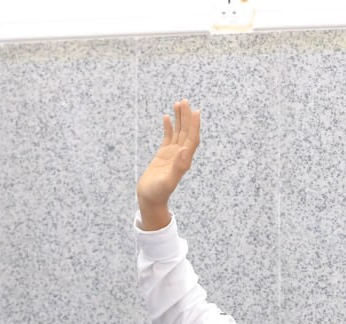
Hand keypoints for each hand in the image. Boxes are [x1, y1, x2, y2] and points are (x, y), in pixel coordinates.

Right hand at [136, 99, 199, 230]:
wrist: (150, 199)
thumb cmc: (158, 193)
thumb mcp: (168, 181)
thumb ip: (178, 167)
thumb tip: (186, 151)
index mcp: (184, 160)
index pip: (192, 138)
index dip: (195, 125)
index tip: (195, 111)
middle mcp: (181, 155)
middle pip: (186, 132)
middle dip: (187, 117)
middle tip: (185, 101)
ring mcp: (172, 154)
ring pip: (178, 132)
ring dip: (179, 118)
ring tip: (178, 104)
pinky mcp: (163, 154)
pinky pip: (168, 137)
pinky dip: (168, 127)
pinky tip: (167, 117)